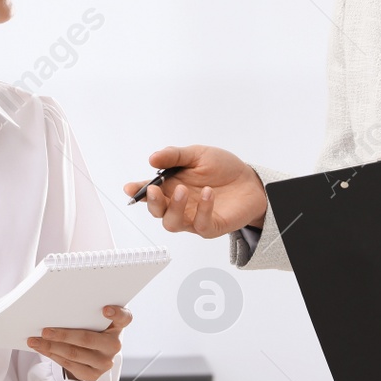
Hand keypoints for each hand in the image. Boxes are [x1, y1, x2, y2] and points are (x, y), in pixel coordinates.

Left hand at [27, 305, 132, 380]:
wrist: (94, 355)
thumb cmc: (91, 330)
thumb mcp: (93, 320)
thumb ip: (86, 312)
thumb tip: (57, 307)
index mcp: (118, 327)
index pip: (125, 318)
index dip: (116, 313)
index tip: (105, 309)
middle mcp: (114, 345)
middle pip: (87, 339)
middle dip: (63, 335)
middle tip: (45, 330)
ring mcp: (105, 362)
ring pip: (74, 354)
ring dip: (51, 346)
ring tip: (35, 341)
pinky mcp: (93, 375)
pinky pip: (69, 365)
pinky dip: (52, 355)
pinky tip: (42, 349)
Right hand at [123, 145, 266, 238]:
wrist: (251, 180)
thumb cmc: (222, 169)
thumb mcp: (197, 154)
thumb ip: (174, 156)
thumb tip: (153, 158)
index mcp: (170, 186)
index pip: (148, 192)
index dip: (136, 192)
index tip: (129, 188)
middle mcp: (179, 204)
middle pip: (156, 211)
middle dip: (151, 202)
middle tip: (155, 189)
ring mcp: (193, 218)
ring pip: (172, 223)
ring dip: (173, 207)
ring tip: (183, 190)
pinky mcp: (210, 226)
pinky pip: (200, 224)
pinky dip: (202, 209)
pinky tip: (208, 193)